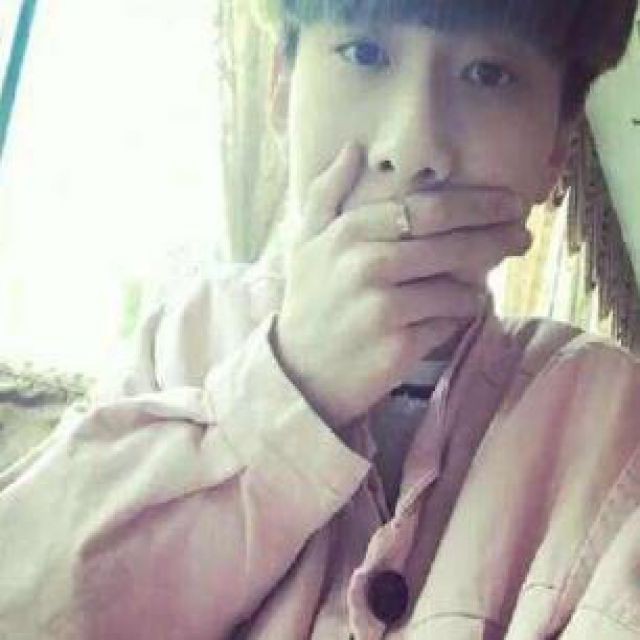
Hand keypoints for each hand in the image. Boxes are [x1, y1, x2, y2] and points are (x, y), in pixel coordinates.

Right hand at [271, 142, 530, 428]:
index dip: (477, 204)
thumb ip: (325, 193)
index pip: (427, 208)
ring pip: (456, 288)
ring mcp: (383, 308)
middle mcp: (366, 265)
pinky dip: (456, 318)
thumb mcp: (305, 243)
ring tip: (476, 287)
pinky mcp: (398, 347)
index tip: (511, 202)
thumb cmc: (310, 302)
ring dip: (475, 287)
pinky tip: (451, 316)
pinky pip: (448, 323)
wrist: (300, 373)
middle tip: (523, 236)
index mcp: (348, 233)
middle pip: (452, 244)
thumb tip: (353, 148)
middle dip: (497, 237)